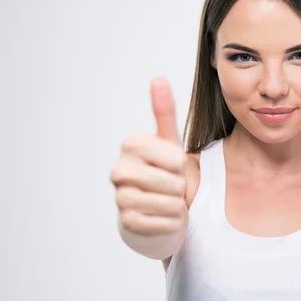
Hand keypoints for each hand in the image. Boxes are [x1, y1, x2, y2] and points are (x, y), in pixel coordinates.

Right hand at [110, 77, 187, 235]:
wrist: (155, 209)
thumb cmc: (163, 170)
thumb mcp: (169, 141)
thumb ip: (164, 111)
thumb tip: (158, 78)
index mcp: (130, 145)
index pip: (176, 158)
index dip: (181, 165)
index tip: (170, 165)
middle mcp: (118, 170)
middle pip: (173, 182)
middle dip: (180, 187)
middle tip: (170, 185)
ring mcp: (119, 198)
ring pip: (171, 203)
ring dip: (177, 205)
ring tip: (166, 199)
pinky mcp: (127, 223)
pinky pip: (165, 223)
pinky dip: (172, 222)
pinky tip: (162, 216)